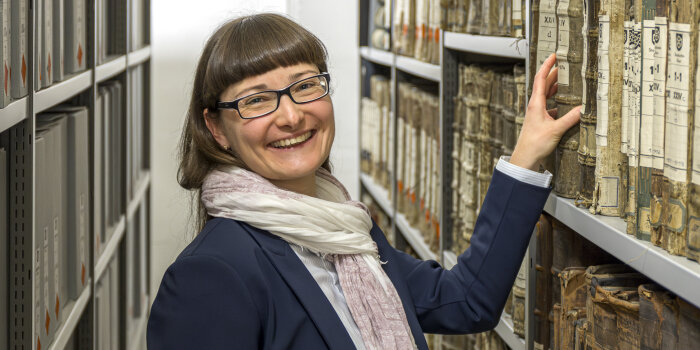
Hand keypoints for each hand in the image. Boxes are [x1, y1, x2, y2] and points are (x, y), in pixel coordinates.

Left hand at [510, 53, 580, 170]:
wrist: (525, 158)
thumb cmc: (535, 144)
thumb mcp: (556, 130)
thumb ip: (570, 118)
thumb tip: (584, 108)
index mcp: (536, 104)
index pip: (540, 78)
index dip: (547, 66)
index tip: (554, 55)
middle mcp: (534, 106)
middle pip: (543, 85)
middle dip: (553, 73)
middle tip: (564, 65)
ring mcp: (536, 114)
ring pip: (545, 95)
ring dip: (554, 87)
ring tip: (566, 81)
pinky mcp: (539, 121)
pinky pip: (548, 106)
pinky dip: (556, 102)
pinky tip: (564, 105)